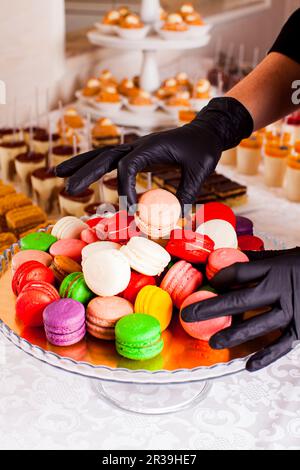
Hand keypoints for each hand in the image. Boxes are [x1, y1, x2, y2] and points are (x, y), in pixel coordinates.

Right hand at [55, 97, 252, 208]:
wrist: (206, 131)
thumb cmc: (203, 148)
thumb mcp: (199, 170)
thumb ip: (187, 192)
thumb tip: (175, 220)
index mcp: (151, 146)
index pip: (127, 166)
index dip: (124, 188)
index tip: (129, 211)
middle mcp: (138, 145)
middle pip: (104, 157)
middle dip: (84, 171)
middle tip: (66, 187)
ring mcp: (135, 148)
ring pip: (102, 155)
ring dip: (81, 164)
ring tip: (58, 173)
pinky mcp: (137, 154)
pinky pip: (111, 160)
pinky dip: (95, 166)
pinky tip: (85, 175)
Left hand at [181, 251, 299, 371]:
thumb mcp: (284, 257)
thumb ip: (258, 261)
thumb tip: (229, 258)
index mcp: (274, 269)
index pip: (238, 274)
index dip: (219, 279)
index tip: (207, 284)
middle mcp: (280, 290)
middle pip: (239, 301)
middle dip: (211, 309)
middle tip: (189, 315)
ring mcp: (292, 311)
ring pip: (258, 326)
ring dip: (234, 335)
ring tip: (214, 343)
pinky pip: (282, 346)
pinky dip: (266, 357)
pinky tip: (249, 365)